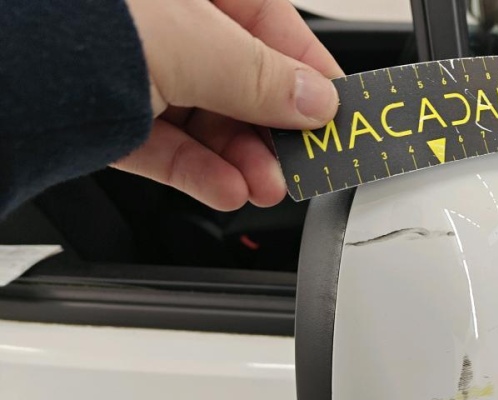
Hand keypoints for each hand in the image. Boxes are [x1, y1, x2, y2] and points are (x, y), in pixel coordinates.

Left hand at [115, 0, 342, 209]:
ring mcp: (126, 65)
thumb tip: (315, 99)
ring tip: (266, 186)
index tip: (334, 107)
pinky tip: (227, 191)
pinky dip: (198, 172)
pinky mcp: (103, 115)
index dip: (304, 65)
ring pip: (201, 118)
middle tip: (303, 158)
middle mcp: (155, 19)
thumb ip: (259, 75)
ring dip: (240, 160)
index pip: (263, 18)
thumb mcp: (191, 42)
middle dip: (271, 128)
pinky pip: (162, 146)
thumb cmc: (69, 22)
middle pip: (235, 77)